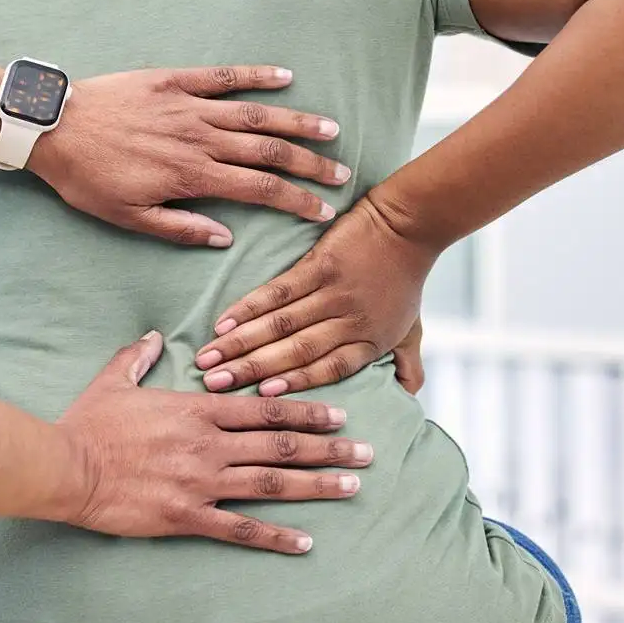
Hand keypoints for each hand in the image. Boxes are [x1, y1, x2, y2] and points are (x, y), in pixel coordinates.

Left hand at [28, 66, 352, 247]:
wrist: (52, 127)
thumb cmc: (86, 177)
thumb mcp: (127, 217)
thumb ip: (179, 228)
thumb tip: (223, 237)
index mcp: (191, 175)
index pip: (259, 189)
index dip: (295, 201)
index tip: (323, 211)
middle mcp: (199, 138)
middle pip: (269, 150)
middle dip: (309, 164)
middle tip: (341, 173)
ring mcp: (189, 105)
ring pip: (255, 113)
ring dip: (296, 121)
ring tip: (329, 128)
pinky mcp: (173, 79)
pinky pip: (223, 75)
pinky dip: (256, 75)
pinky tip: (284, 76)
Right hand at [52, 332, 372, 554]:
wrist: (65, 467)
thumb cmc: (87, 425)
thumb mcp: (112, 381)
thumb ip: (136, 357)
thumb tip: (149, 337)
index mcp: (196, 409)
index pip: (265, 409)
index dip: (306, 413)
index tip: (339, 415)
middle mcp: (209, 444)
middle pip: (281, 445)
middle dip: (329, 448)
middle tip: (367, 453)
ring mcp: (201, 481)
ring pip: (272, 483)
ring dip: (317, 485)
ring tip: (353, 486)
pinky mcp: (187, 516)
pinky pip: (241, 529)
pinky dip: (276, 536)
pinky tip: (305, 542)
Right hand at [193, 195, 440, 396]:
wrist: (407, 225)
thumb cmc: (406, 278)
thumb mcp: (414, 329)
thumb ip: (408, 365)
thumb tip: (409, 396)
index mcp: (368, 343)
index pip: (326, 370)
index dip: (294, 384)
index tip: (261, 397)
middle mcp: (349, 322)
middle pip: (295, 352)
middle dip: (251, 370)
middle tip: (214, 384)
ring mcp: (333, 293)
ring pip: (280, 325)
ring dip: (241, 343)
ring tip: (209, 357)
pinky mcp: (319, 265)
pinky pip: (279, 291)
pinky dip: (249, 307)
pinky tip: (224, 321)